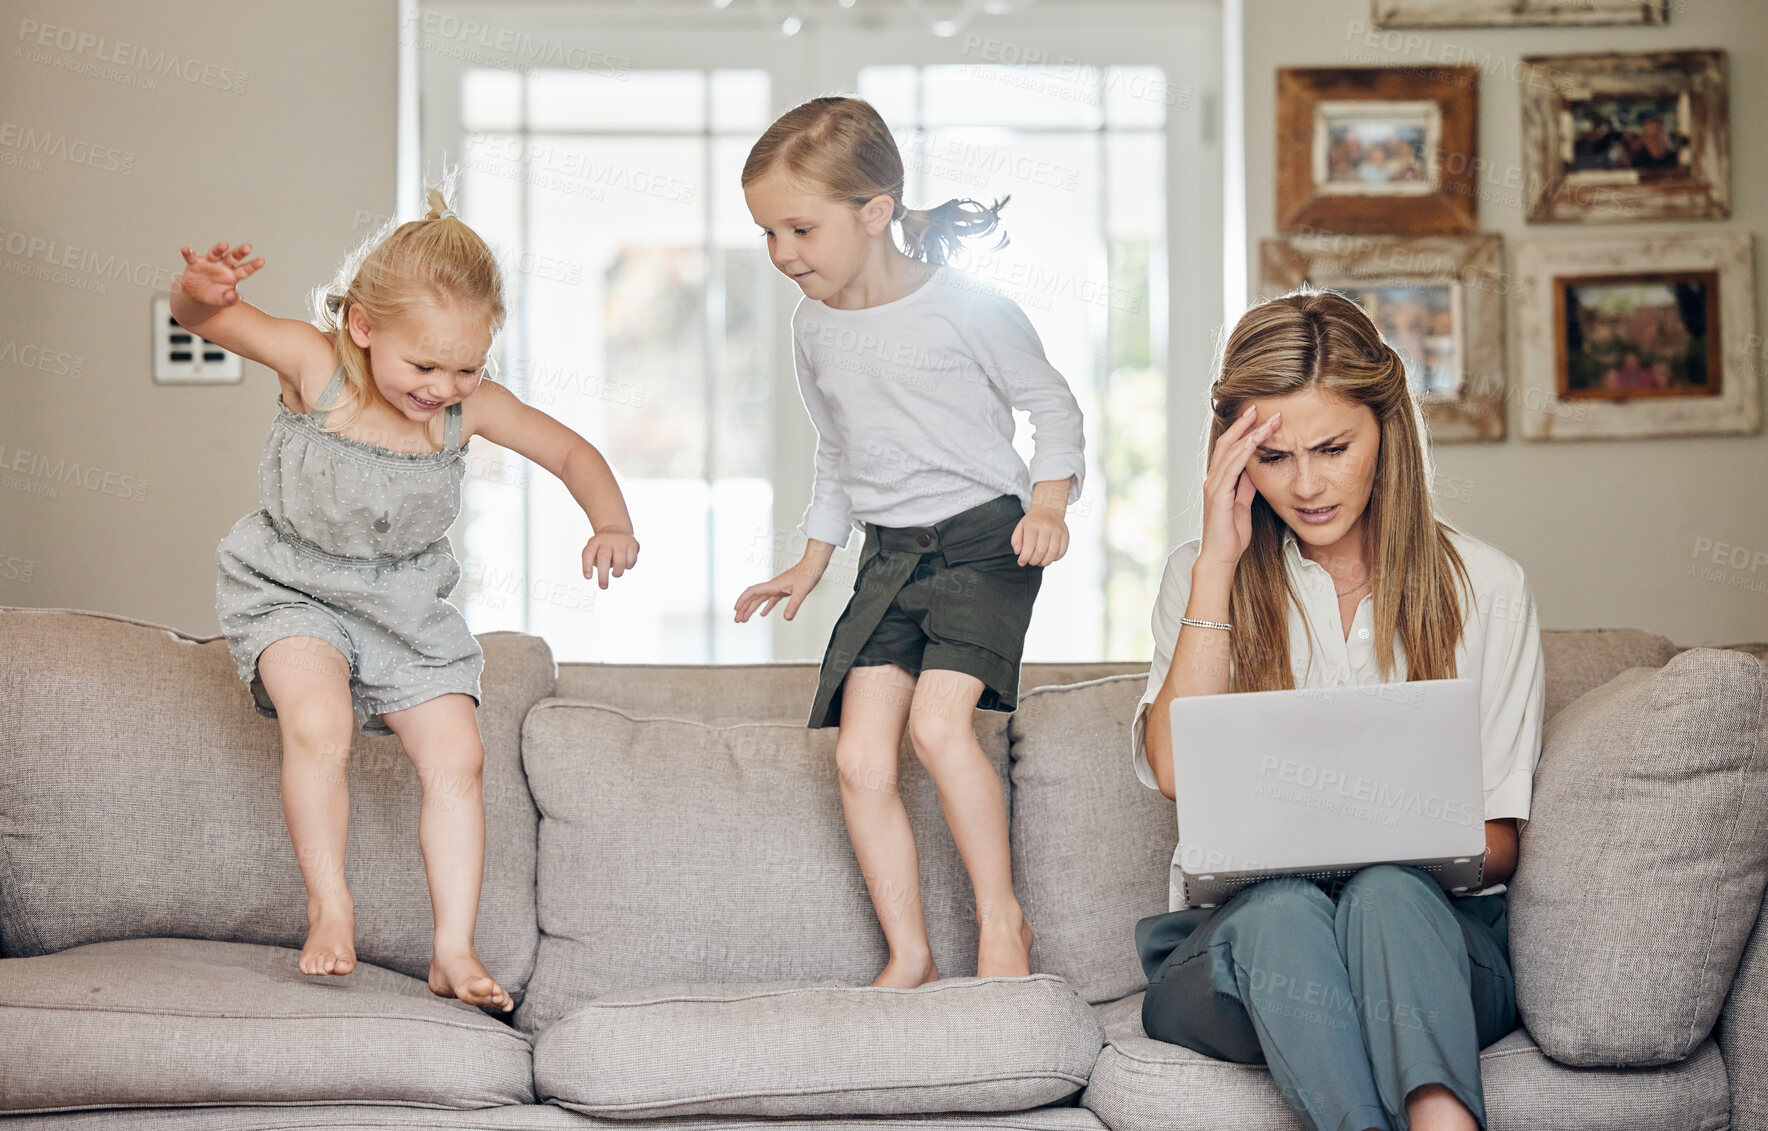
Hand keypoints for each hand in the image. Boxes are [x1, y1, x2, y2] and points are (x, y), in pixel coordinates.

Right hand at [175, 241, 264, 309]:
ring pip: (215, 253)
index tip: (262, 261)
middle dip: (239, 252)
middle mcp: (222, 266)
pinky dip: (188, 253)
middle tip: (248, 247)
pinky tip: (185, 249)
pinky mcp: (194, 264)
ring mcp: (209, 263)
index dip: (253, 265)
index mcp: (233, 275)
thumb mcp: (224, 301)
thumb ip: (231, 300)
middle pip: (232, 257)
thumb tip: (234, 296)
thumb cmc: (215, 297)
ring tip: (224, 245)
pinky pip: (191, 257)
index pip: (245, 270)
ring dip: (219, 248)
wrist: (197, 297)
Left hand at [582, 531, 637, 587]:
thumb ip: (593, 561)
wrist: (617, 529)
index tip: (588, 577)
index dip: (587, 566)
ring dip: (617, 573)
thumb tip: (602, 573)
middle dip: (603, 575)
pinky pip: (631, 561)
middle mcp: (607, 540)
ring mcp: (620, 542)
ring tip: (615, 573)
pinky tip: (624, 563)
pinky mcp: (632, 544)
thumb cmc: (603, 545)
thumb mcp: (593, 549)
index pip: (588, 553)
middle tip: (603, 586)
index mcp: (595, 542)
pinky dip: (628, 566)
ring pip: (620, 562)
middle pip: (604, 558)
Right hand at [733, 562, 822, 622]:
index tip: (736, 609)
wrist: (814, 565)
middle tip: (738, 619)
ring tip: (745, 618)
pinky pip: (770, 600)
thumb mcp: (801, 591)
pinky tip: (763, 613)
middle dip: (744, 608)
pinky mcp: (783, 590)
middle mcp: (773, 586)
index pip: (752, 592)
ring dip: (752, 608)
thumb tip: (787, 618)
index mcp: (773, 585)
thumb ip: (793, 605)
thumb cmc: (808, 573)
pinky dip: (765, 607)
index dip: (743, 601)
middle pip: (753, 597)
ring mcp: (777, 588)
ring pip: (760, 599)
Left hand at [1011, 505, 1068, 566]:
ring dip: (1045, 562)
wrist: (1048, 509)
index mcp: (1033, 524)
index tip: (1022, 562)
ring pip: (1052, 552)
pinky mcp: (1065, 535)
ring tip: (1040, 562)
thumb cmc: (1033, 521)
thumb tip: (1018, 552)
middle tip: (1031, 562)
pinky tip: (1049, 557)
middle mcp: (1046, 527)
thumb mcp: (1020, 527)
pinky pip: (1062, 551)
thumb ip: (1016, 540)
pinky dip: (1055, 558)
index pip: (1029, 544)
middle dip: (1034, 561)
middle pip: (1041, 550)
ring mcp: (1057, 531)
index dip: (1025, 557)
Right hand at [1199, 404, 1281, 570]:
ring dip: (1249, 434)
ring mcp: (1214, 487)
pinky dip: (1244, 453)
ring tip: (1266, 420)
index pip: (1230, 448)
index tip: (1259, 416)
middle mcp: (1213, 479)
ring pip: (1231, 452)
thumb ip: (1247, 486)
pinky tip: (1255, 442)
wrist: (1221, 557)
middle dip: (1244, 424)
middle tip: (1259, 407)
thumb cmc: (1231, 534)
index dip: (1243, 431)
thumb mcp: (1244, 504)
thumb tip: (1256, 469)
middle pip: (1227, 443)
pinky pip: (1232, 469)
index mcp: (1219, 481)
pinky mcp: (1218, 496)